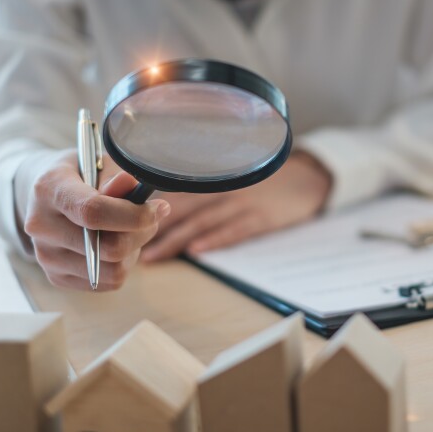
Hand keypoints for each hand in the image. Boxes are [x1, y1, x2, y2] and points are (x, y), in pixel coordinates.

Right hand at [16, 151, 169, 289]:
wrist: (46, 197)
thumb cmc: (80, 175)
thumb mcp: (98, 163)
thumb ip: (115, 176)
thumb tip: (130, 184)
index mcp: (48, 189)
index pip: (93, 211)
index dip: (134, 215)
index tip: (158, 208)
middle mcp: (40, 226)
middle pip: (107, 247)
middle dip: (141, 233)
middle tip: (151, 218)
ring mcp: (46, 256)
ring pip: (113, 270)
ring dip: (133, 250)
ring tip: (129, 229)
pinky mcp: (56, 277)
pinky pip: (109, 282)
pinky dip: (122, 265)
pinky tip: (114, 243)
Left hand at [140, 151, 331, 261]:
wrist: (310, 178)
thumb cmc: (267, 180)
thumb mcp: (235, 176)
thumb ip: (204, 186)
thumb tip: (165, 203)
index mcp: (214, 176)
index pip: (173, 188)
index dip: (146, 205)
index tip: (122, 220)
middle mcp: (224, 186)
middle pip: (181, 207)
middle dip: (152, 227)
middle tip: (126, 244)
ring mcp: (243, 201)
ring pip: (201, 221)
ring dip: (173, 239)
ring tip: (150, 256)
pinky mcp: (262, 216)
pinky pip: (234, 229)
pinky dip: (214, 240)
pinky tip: (196, 251)